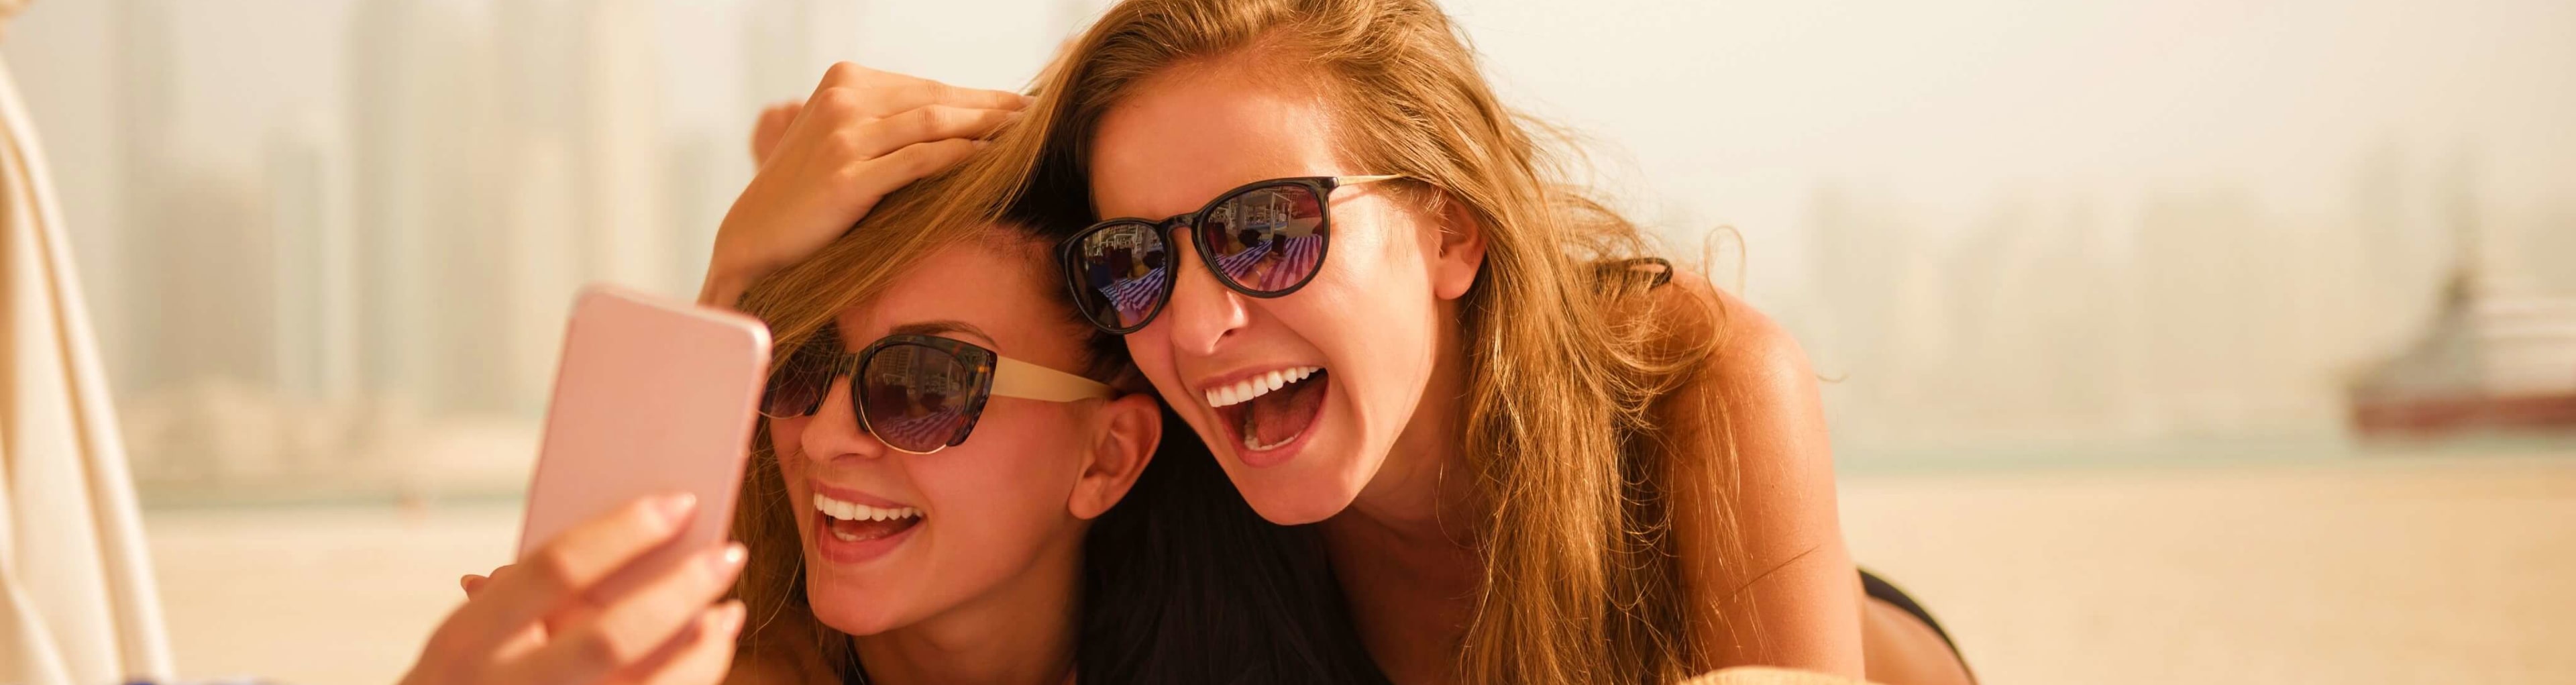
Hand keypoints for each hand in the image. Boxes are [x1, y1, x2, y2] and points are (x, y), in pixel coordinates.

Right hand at [402, 494, 747, 684]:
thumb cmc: (464, 683)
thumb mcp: (464, 645)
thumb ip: (514, 599)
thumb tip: (602, 538)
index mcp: (462, 644)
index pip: (552, 571)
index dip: (623, 532)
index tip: (680, 503)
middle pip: (611, 637)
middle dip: (681, 593)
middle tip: (730, 553)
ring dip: (703, 650)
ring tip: (728, 612)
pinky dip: (695, 676)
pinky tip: (711, 651)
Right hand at [700, 62, 1029, 305]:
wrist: (752, 238)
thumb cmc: (805, 193)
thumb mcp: (842, 140)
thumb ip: (886, 123)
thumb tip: (955, 120)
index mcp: (844, 80)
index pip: (926, 85)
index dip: (976, 95)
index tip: (1018, 105)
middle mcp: (843, 99)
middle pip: (936, 98)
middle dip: (991, 107)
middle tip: (1035, 117)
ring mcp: (844, 136)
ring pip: (934, 123)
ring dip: (986, 126)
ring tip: (1023, 136)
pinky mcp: (847, 177)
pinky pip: (918, 160)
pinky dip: (959, 156)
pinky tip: (988, 160)